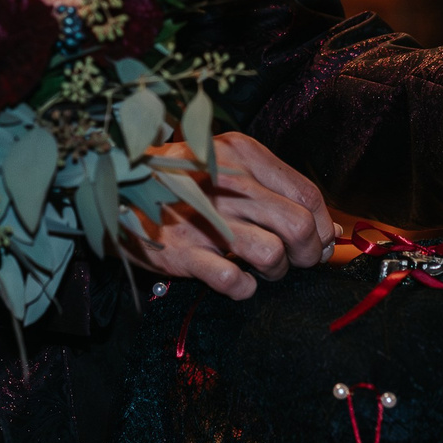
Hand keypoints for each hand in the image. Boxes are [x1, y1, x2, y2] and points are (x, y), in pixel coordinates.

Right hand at [138, 131, 336, 299]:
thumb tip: (330, 229)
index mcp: (241, 154)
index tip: (322, 241)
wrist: (112, 189)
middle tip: (301, 261)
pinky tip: (239, 282)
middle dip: (310, 253)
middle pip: (297, 226)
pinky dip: (245, 288)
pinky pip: (234, 281)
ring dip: (277, 271)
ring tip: (264, 269)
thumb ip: (276, 189)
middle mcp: (226, 183)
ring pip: (273, 255)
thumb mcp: (226, 164)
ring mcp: (202, 219)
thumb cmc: (180, 180)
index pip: (305, 194)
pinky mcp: (181, 252)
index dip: (322, 225)